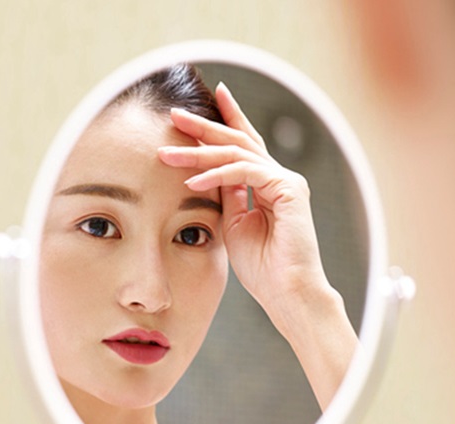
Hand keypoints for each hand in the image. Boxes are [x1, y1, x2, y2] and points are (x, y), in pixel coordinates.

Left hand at [158, 82, 327, 335]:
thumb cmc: (263, 269)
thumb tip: (206, 175)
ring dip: (198, 152)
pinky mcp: (288, 189)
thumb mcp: (234, 225)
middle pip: (238, 141)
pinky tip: (192, 180)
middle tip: (174, 113)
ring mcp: (286, 181)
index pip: (244, 146)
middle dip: (204, 127)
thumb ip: (226, 197)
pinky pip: (244, 173)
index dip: (226, 121)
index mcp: (268, 185)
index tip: (208, 99)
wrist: (288, 292)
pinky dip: (216, 175)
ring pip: (237, 154)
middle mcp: (280, 178)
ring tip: (166, 153)